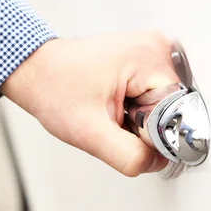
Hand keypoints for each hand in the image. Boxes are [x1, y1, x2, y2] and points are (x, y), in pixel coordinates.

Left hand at [0, 31, 178, 176]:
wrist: (36, 71)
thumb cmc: (53, 88)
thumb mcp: (89, 133)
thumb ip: (129, 155)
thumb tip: (158, 163)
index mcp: (149, 56)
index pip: (175, 113)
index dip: (148, 133)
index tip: (120, 127)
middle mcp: (156, 47)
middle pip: (171, 109)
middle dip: (141, 125)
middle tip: (110, 116)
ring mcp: (150, 51)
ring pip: (162, 106)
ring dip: (137, 118)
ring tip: (109, 106)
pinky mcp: (143, 59)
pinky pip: (152, 97)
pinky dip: (134, 108)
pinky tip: (114, 101)